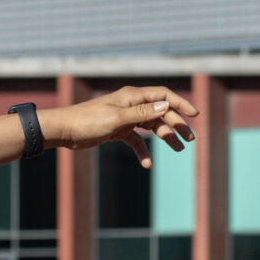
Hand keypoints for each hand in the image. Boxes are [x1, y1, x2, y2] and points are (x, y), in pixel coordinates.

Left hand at [48, 86, 197, 167]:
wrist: (65, 131)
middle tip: (190, 139)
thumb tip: (166, 107)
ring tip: (179, 149)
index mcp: (133, 96)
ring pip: (152, 127)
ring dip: (165, 137)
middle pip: (161, 112)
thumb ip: (143, 113)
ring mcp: (126, 118)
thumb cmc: (89, 121)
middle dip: (176, 125)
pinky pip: (136, 141)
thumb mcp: (118, 119)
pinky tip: (147, 164)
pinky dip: (143, 150)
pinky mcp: (118, 131)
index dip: (180, 104)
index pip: (163, 95)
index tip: (195, 116)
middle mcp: (132, 105)